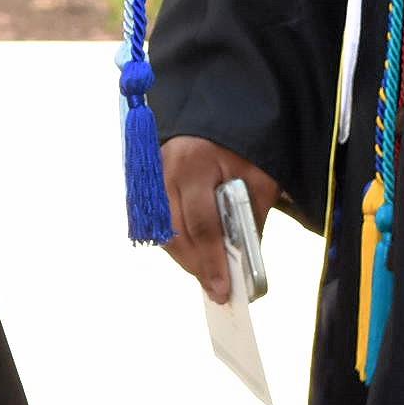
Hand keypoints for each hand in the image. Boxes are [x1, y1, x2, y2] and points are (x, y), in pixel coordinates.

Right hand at [160, 134, 278, 304]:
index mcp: (195, 162)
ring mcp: (149, 177)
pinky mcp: (144, 184)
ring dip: (186, 259)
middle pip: (176, 233)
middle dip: (197, 266)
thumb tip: (242, 266)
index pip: (201, 223)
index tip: (223, 289)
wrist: (216, 114)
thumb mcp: (258, 176)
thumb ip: (251, 218)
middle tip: (216, 290)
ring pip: (163, 233)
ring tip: (208, 275)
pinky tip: (194, 254)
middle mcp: (164, 169)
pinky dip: (176, 244)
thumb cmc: (240, 147)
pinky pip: (157, 225)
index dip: (212, 260)